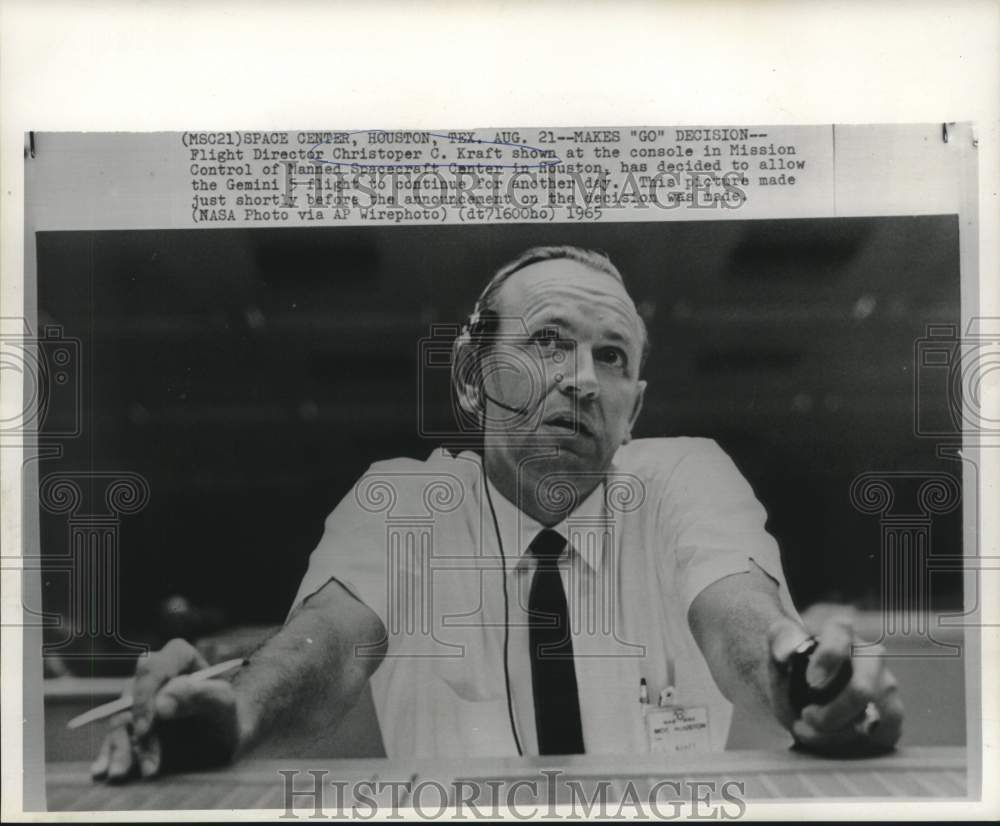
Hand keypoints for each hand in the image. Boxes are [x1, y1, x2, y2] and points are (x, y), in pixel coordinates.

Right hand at [91, 639, 244, 782]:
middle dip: (132, 734)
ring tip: (125, 774)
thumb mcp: (224, 704)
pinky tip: (103, 769)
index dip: (144, 697)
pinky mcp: (130, 725)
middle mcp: (153, 676)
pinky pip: (113, 736)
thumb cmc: (226, 715)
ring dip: (121, 749)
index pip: (152, 669)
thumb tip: (162, 701)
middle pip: (130, 698)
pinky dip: (108, 754)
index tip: (146, 729)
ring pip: (119, 721)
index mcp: (177, 657)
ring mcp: (139, 700)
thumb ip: (201, 695)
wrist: (222, 739)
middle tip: (146, 765)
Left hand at [768, 616, 903, 755]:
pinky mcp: (892, 716)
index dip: (828, 658)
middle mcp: (870, 656)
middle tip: (806, 717)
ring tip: (810, 732)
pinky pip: (883, 737)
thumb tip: (788, 652)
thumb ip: (781, 641)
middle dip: (830, 713)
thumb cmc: (790, 666)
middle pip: (862, 690)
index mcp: (841, 633)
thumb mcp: (778, 648)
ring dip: (837, 734)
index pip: (841, 635)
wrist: (798, 692)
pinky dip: (855, 745)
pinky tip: (831, 742)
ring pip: (875, 719)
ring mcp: (885, 687)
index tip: (810, 681)